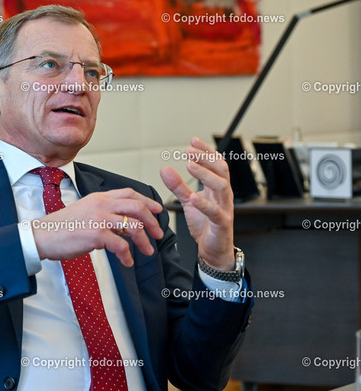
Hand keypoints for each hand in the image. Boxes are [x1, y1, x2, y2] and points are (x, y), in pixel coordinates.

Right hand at [32, 188, 163, 266]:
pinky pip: (121, 245)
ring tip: (148, 251)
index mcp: (99, 198)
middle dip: (152, 221)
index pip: (129, 193)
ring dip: (144, 241)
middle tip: (158, 233)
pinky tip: (127, 262)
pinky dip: (127, 255)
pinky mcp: (97, 234)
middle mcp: (102, 204)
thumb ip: (104, 214)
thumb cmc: (61, 227)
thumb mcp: (85, 212)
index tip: (157, 210)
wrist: (42, 235)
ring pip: (134, 226)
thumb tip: (123, 226)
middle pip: (137, 207)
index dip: (147, 201)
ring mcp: (100, 218)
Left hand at [159, 137, 234, 270]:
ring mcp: (225, 208)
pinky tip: (193, 197)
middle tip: (188, 151)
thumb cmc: (205, 224)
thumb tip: (165, 168)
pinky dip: (204, 204)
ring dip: (205, 175)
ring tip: (190, 166)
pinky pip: (215, 212)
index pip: (216, 163)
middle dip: (205, 158)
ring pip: (221, 186)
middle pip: (221, 170)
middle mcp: (224, 195)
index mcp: (217, 188)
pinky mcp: (221, 223)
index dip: (206, 151)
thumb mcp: (188, 201)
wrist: (213, 249)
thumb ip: (178, 186)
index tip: (193, 140)